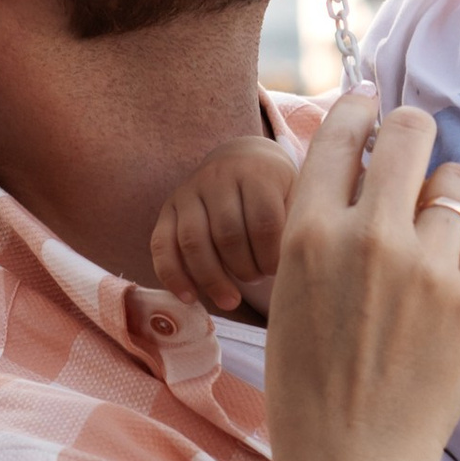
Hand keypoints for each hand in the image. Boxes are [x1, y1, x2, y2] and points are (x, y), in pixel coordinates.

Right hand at [153, 139, 297, 310]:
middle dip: (244, 269)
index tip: (279, 272)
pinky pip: (162, 245)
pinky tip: (189, 298)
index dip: (271, 257)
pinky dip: (173, 275)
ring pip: (194, 242)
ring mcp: (189, 191)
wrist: (245, 160)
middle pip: (227, 235)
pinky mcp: (169, 208)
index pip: (264, 223)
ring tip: (231, 300)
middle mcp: (219, 176)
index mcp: (257, 172)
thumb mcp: (295, 194)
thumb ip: (297, 224)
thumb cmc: (277, 190)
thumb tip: (295, 269)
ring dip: (212, 279)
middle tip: (258, 280)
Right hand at [264, 99, 459, 460]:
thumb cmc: (311, 384)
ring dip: (446, 200)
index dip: (362, 111)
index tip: (373, 109)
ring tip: (432, 238)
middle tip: (415, 154)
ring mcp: (425, 265)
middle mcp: (366, 235)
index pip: (343, 132)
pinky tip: (446, 294)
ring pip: (456, 184)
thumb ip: (324, 228)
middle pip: (411, 133)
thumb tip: (365, 166)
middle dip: (414, 136)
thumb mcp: (291, 292)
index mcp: (307, 232)